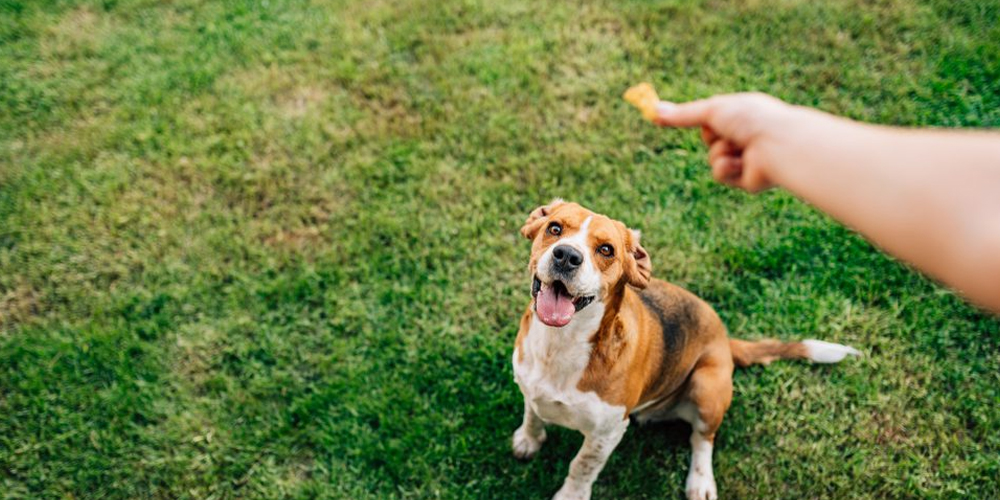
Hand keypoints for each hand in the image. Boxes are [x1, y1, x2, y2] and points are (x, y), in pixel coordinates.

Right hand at [654, 92, 801, 192]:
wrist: (777, 144)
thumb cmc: (751, 119)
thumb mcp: (712, 111)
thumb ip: (683, 114)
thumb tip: (653, 109)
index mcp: (743, 115)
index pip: (713, 119)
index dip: (703, 120)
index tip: (675, 120)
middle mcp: (746, 136)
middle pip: (710, 140)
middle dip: (712, 137)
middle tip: (724, 131)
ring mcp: (747, 158)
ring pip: (713, 159)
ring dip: (719, 153)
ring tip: (739, 148)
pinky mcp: (747, 180)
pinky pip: (722, 175)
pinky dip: (726, 168)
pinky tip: (742, 163)